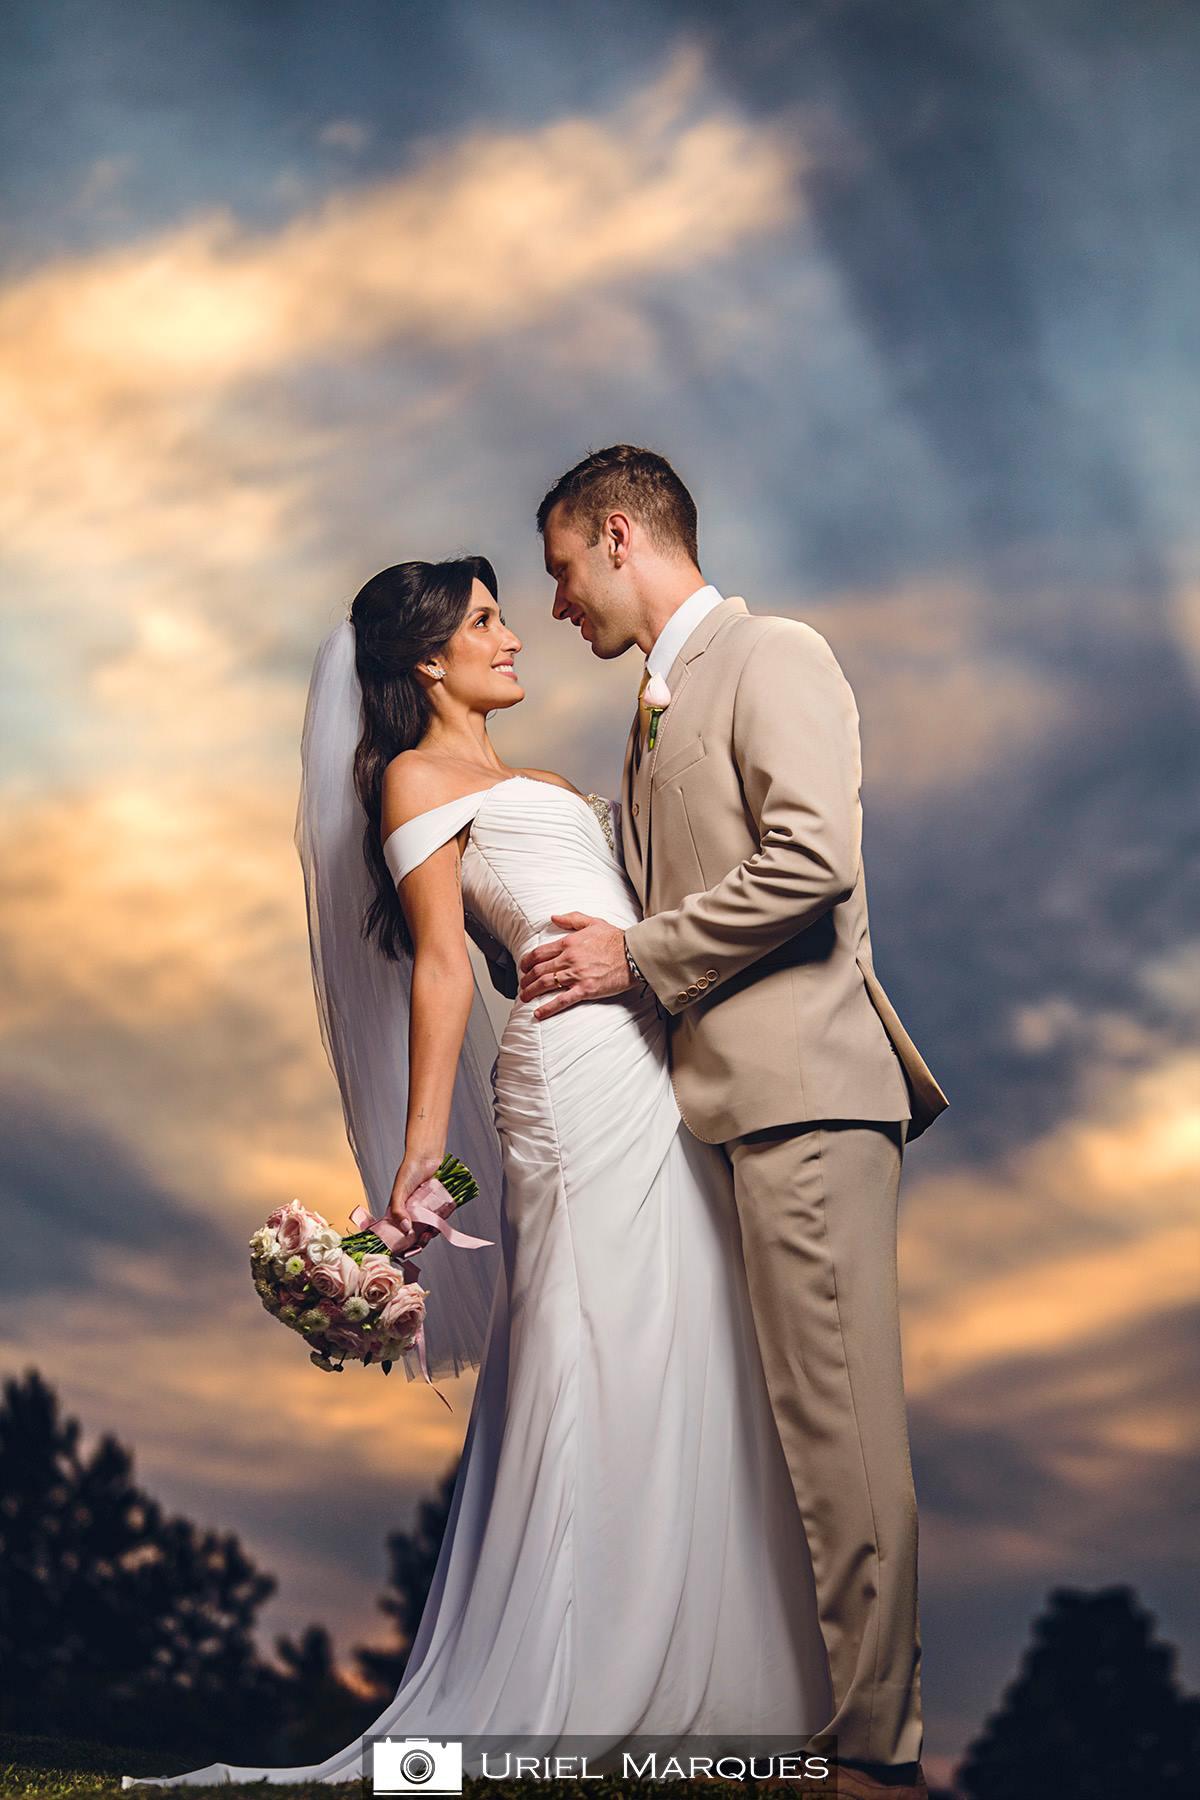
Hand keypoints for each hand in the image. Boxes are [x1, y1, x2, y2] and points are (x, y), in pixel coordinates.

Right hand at [386, 1151, 442, 1248]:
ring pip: (430, 1228)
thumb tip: (405, 1228)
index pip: (401, 1233)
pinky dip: (443, 1219)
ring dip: (432, 1231)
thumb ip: (398, 1210)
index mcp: (400, 1213)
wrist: (427, 1157)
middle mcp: (413, 1213)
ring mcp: (426, 1210)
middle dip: (421, 1240)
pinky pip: (442, 1217)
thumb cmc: (409, 1172)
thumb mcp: (399, 1192)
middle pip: (417, 1235)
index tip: (409, 1247)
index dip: (405, 1243)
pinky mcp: (438, 1205)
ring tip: (432, 1228)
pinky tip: (441, 1216)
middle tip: (425, 1237)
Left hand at [517, 913, 633, 1018]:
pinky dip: (548, 1008)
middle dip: (526, 979)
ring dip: (531, 992)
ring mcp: (576, 975)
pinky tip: (538, 1014)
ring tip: (524, 998)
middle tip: (522, 985)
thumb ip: (571, 919)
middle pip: (538, 970)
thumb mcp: (593, 922)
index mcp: (568, 943)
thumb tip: (554, 917)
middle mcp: (569, 958)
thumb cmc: (616, 939)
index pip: (539, 953)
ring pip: (545, 984)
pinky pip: (562, 1000)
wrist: (634, 954)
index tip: (523, 967)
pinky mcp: (585, 989)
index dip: (527, 962)